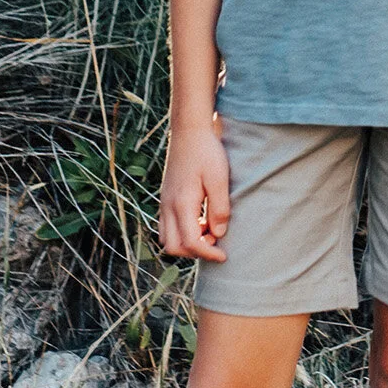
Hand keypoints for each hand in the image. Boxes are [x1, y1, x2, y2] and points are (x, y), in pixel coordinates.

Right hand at [159, 120, 229, 262]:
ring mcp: (164, 202)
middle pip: (173, 246)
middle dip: (194, 251)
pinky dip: (181, 232)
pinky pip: (166, 226)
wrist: (189, 131)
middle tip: (216, 242)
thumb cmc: (207, 152)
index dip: (207, 253)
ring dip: (186, 243)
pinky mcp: (165, 198)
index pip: (190, 242)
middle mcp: (168, 206)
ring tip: (208, 229)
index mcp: (182, 203)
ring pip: (167, 238)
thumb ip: (219, 208)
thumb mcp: (219, 178)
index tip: (224, 256)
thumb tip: (218, 234)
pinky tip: (200, 219)